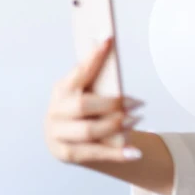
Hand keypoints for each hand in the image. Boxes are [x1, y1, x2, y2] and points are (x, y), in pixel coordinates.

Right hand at [45, 37, 144, 164]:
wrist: (70, 142)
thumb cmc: (86, 111)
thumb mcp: (90, 93)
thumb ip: (101, 80)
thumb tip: (113, 51)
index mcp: (61, 90)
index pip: (79, 72)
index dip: (93, 57)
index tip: (108, 39)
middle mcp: (55, 111)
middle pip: (84, 106)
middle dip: (113, 104)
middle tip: (139, 103)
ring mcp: (58, 134)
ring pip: (89, 131)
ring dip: (116, 126)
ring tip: (137, 120)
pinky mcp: (67, 154)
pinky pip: (95, 154)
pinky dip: (117, 154)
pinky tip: (135, 153)